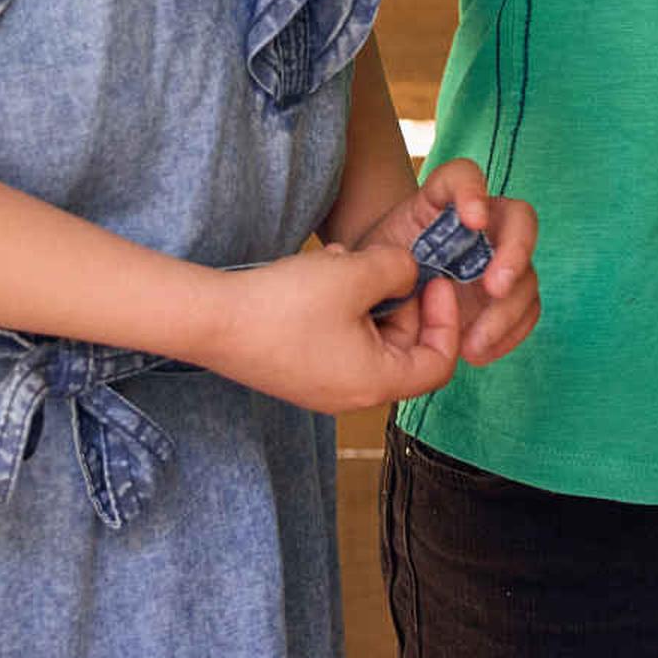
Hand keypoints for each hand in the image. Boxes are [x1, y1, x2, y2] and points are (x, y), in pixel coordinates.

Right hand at [207, 242, 460, 416]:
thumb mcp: (355, 273)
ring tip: (346, 263)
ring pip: (370, 339)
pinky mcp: (300, 372)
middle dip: (403, 301)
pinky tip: (321, 273)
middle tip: (388, 264)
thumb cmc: (286, 303)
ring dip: (368, 296)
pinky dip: (342, 306)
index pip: (439, 364)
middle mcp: (353, 394)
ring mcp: (323, 386)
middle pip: (405, 350)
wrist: (211, 321)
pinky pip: (339, 339)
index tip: (436, 281)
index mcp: (376, 382)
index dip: (446, 320)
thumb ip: (398, 270)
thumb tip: (409, 273)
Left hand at [348, 158, 542, 369]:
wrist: (385, 298)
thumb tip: (404, 275)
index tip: (472, 220)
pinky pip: (525, 312)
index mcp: (445, 201)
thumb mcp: (370, 257)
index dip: (473, 191)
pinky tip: (478, 353)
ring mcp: (500, 262)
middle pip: (520, 222)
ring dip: (506, 311)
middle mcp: (484, 225)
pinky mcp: (506, 297)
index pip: (463, 176)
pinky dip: (508, 335)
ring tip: (471, 345)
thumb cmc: (379, 271)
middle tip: (493, 288)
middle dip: (514, 254)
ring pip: (525, 275)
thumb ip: (383, 256)